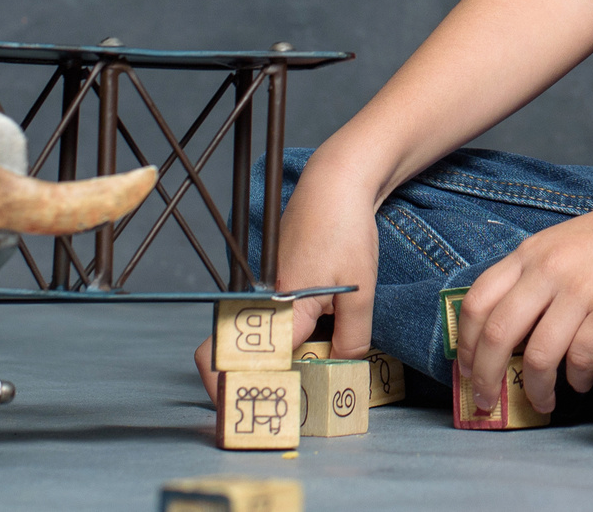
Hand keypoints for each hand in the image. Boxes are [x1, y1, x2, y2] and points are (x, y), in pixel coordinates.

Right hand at [192, 168, 381, 396]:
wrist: (336, 183)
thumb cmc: (346, 230)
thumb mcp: (360, 290)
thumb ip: (352, 337)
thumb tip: (342, 370)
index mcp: (280, 305)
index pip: (240, 357)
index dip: (232, 388)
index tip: (246, 410)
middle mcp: (262, 300)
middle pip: (233, 351)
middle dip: (247, 379)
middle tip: (277, 402)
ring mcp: (264, 291)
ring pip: (252, 338)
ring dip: (269, 360)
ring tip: (298, 378)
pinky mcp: (273, 285)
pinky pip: (267, 322)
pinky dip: (282, 340)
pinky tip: (310, 347)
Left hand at [454, 193, 592, 416]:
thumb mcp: (563, 243)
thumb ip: (533, 276)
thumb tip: (503, 333)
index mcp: (531, 252)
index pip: (478, 300)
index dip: (466, 343)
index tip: (466, 370)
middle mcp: (550, 269)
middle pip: (499, 334)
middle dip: (486, 377)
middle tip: (487, 401)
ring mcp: (582, 289)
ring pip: (539, 356)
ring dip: (535, 389)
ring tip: (542, 400)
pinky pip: (581, 359)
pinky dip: (577, 379)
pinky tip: (580, 381)